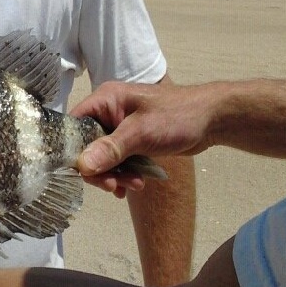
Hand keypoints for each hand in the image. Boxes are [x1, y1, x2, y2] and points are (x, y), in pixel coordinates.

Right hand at [71, 80, 211, 196]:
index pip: (74, 125)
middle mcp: (108, 112)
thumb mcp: (141, 133)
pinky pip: (118, 161)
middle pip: (87, 146)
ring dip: (115, 175)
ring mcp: (120, 128)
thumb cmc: (177, 116)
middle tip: (113, 186)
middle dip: (99, 169)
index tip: (83, 173)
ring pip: (103, 157)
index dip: (73, 150)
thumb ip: (110, 149)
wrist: (212, 119)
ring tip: (134, 185)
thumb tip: (81, 166)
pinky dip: (124, 174)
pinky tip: (135, 184)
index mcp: (105, 100)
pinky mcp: (132, 141)